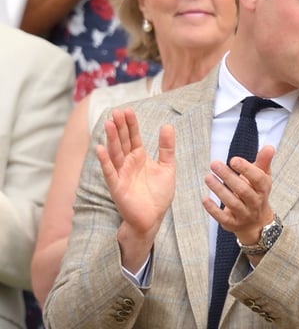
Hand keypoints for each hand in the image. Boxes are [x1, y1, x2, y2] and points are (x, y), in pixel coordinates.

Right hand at [96, 108, 174, 238]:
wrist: (152, 218)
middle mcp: (128, 163)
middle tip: (116, 111)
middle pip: (122, 141)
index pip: (134, 137)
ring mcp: (121, 174)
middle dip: (119, 127)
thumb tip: (168, 125)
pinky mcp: (117, 186)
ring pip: (115, 153)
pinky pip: (109, 172)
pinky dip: (105, 161)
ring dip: (111, 139)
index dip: (131, 124)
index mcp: (139, 157)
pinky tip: (100, 149)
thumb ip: (167, 148)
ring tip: (108, 123)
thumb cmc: (158, 194)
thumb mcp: (167, 168)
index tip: (128, 110)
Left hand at [203, 145, 276, 243]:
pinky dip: (213, 209)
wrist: (256, 222)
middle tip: (214, 164)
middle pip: (243, 190)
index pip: (258, 179)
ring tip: (208, 177)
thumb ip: (263, 162)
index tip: (233, 160)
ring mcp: (244, 215)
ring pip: (233, 203)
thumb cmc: (256, 193)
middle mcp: (255, 203)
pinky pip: (223, 218)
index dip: (246, 169)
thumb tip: (270, 147)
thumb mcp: (262, 177)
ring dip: (219, 190)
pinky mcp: (232, 224)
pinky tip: (205, 199)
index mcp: (263, 189)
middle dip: (228, 177)